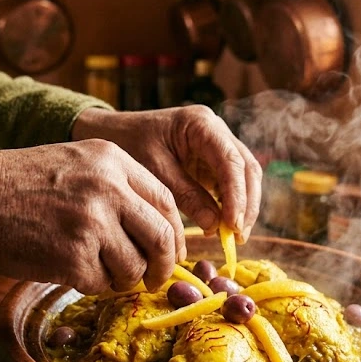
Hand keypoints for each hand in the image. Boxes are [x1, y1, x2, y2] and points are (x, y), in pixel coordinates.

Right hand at [0, 140, 184, 293]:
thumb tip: (155, 230)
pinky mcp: (73, 256)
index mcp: (111, 159)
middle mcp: (108, 187)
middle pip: (162, 236)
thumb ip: (114, 187)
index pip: (166, 201)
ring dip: (123, 279)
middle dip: (162, 266)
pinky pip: (102, 283)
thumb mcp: (73, 163)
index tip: (171, 252)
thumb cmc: (15, 185)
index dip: (174, 233)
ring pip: (135, 266)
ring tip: (101, 274)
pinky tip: (73, 274)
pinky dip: (93, 286)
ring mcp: (91, 222)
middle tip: (153, 280)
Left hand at [71, 106, 261, 242]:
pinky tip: (225, 227)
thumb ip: (185, 195)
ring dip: (243, 207)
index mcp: (201, 124)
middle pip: (247, 168)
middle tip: (238, 236)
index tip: (233, 225)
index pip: (231, 161)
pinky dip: (231, 205)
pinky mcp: (213, 162)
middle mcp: (216, 131)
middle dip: (246, 204)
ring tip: (235, 237)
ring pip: (245, 176)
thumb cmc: (129, 144)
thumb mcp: (154, 170)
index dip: (237, 195)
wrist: (113, 133)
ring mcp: (217, 145)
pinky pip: (231, 183)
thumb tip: (215, 225)